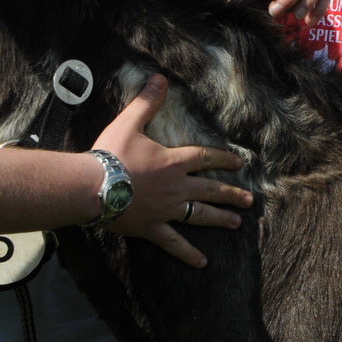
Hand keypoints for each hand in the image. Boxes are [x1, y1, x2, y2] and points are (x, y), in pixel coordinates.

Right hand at [93, 75, 252, 267]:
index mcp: (173, 162)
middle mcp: (176, 187)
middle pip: (210, 190)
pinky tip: (202, 263)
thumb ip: (147, 102)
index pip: (205, 158)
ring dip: (219, 219)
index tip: (240, 164)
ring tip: (237, 224)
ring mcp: (166, 210)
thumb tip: (160, 78)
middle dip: (232, 194)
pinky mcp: (152, 228)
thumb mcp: (129, 122)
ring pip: (199, 216)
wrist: (91, 187)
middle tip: (250, 201)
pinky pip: (174, 243)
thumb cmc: (110, 154)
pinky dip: (188, 253)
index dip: (223, 159)